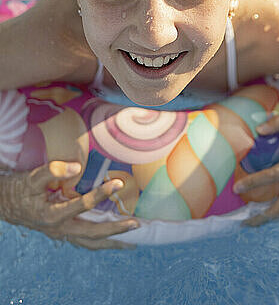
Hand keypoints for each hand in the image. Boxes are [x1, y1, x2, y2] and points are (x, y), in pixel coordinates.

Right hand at [0, 161, 138, 249]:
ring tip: (132, 242)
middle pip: (92, 233)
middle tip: (137, 225)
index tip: (118, 183)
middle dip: (115, 230)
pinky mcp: (63, 232)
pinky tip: (112, 240)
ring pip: (90, 242)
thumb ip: (52, 170)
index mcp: (52, 216)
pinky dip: (100, 241)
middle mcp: (59, 229)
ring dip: (111, 242)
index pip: (82, 205)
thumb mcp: (32, 177)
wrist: (6, 203)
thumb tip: (76, 166)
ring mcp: (61, 233)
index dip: (101, 194)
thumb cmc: (19, 189)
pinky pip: (85, 240)